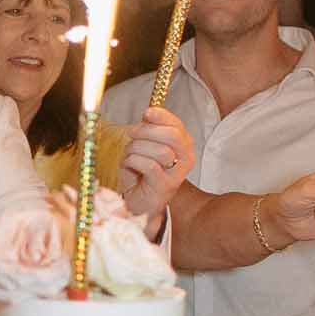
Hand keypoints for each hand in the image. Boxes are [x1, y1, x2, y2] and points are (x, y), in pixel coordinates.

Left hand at [118, 107, 193, 223]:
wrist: (139, 202)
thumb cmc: (141, 174)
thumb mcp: (145, 147)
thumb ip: (149, 130)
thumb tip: (148, 113)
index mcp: (183, 146)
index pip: (177, 125)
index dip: (162, 116)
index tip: (147, 113)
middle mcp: (185, 159)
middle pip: (172, 135)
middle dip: (147, 131)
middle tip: (131, 134)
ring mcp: (177, 174)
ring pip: (160, 150)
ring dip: (137, 148)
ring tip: (129, 155)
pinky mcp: (165, 186)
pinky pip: (149, 165)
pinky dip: (133, 162)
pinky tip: (129, 166)